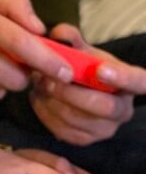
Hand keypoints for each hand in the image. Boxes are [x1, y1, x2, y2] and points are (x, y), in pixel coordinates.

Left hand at [30, 24, 141, 144]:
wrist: (71, 89)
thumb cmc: (83, 68)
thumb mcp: (81, 50)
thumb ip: (70, 37)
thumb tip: (59, 34)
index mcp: (131, 83)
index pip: (139, 81)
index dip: (122, 77)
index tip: (100, 69)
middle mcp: (123, 111)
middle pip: (104, 107)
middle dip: (72, 93)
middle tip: (48, 79)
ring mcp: (105, 129)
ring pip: (78, 120)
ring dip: (52, 101)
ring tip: (39, 83)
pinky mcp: (84, 140)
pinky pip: (62, 130)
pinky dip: (45, 112)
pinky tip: (38, 97)